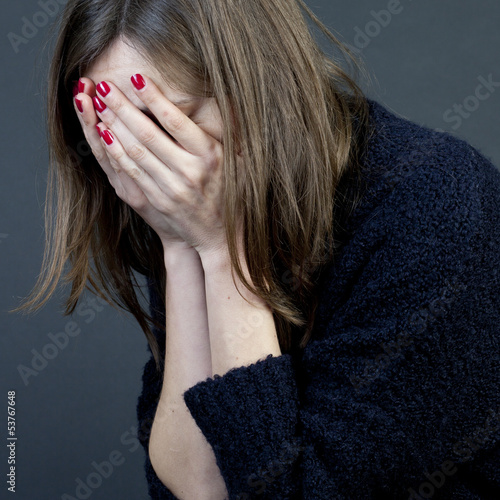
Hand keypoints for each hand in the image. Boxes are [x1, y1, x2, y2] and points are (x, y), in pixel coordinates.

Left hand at [73, 74, 227, 255]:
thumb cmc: (230, 195)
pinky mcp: (157, 200)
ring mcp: (171, 188)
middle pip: (148, 134)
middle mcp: (189, 172)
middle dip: (123, 107)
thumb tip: (218, 101)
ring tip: (97, 103)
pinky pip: (131, 171)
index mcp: (210, 156)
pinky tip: (103, 134)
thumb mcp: (238, 162)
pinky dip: (115, 151)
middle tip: (104, 85)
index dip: (154, 98)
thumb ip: (222, 136)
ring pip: (135, 151)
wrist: (219, 236)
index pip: (176, 122)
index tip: (136, 78)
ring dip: (113, 125)